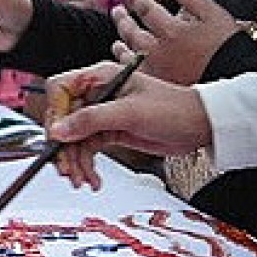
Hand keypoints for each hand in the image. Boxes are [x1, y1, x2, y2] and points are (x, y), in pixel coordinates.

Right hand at [43, 61, 212, 188]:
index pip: (61, 90)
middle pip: (64, 119)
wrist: (199, 126)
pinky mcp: (109, 132)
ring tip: (82, 179)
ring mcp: (103, 114)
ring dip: (74, 161)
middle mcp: (98, 94)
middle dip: (63, 146)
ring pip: (73, 138)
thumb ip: (92, 120)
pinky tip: (92, 178)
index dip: (56, 114)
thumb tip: (59, 129)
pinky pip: (86, 149)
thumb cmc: (174, 108)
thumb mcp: (130, 112)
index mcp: (100, 77)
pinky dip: (86, 165)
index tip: (58, 137)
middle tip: (68, 168)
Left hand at [110, 0, 239, 84]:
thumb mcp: (215, 15)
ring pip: (129, 54)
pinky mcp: (159, 88)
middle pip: (132, 31)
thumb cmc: (229, 48)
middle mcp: (159, 50)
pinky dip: (126, 67)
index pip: (146, 8)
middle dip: (122, 18)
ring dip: (121, 44)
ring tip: (117, 41)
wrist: (237, 82)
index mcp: (172, 30)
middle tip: (117, 10)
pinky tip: (125, 64)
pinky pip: (135, 76)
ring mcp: (156, 71)